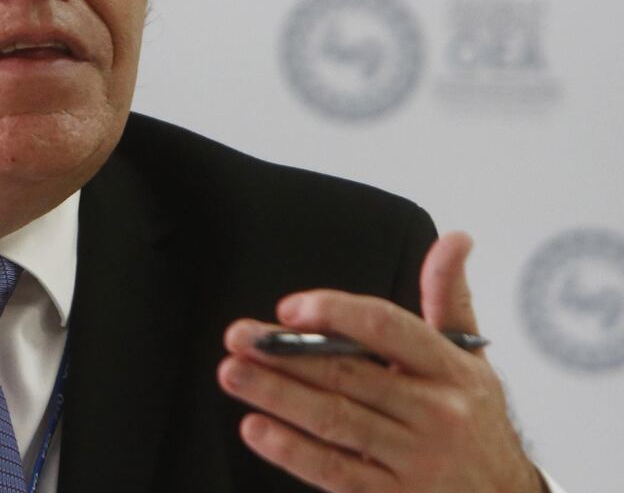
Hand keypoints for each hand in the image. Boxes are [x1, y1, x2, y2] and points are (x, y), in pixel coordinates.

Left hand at [217, 232, 544, 492]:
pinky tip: (257, 429)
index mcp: (450, 368)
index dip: (335, 313)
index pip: (388, 327)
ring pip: (335, 419)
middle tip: (240, 337)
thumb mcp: (470, 359)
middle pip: (348, 374)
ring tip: (234, 374)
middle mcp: (436, 412)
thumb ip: (449, 298)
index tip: (291, 308)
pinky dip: (291, 450)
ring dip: (277, 395)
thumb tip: (455, 240)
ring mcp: (416, 458)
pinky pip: (335, 470)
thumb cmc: (476, 422)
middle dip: (285, 354)